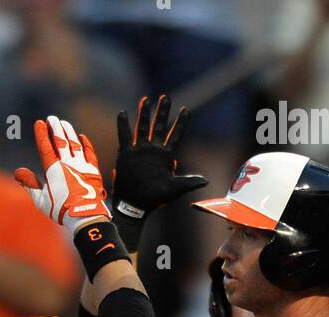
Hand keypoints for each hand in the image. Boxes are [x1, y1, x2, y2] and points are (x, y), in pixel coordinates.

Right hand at [14, 116, 109, 228]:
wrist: (85, 215)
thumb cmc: (60, 210)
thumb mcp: (41, 199)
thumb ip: (30, 184)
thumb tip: (18, 172)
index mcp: (53, 169)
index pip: (45, 146)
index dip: (41, 134)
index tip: (39, 123)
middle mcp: (67, 163)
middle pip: (60, 140)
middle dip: (55, 127)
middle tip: (52, 118)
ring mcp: (81, 165)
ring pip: (74, 143)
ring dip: (69, 131)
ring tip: (64, 123)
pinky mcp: (92, 170)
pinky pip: (89, 152)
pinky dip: (85, 143)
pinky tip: (82, 137)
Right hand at [112, 95, 206, 234]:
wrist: (136, 206)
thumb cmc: (155, 199)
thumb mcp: (174, 190)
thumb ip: (189, 182)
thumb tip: (206, 181)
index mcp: (166, 155)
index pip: (175, 135)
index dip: (181, 123)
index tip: (186, 110)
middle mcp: (153, 150)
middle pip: (159, 126)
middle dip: (162, 112)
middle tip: (166, 97)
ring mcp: (139, 150)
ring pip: (142, 127)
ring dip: (144, 114)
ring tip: (146, 99)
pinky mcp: (126, 154)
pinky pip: (124, 137)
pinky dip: (123, 125)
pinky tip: (122, 113)